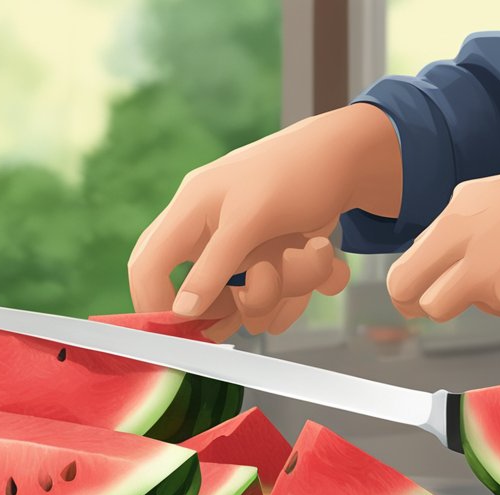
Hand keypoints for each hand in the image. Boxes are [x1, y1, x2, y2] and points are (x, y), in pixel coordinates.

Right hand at [127, 104, 402, 339]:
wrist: (352, 155)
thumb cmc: (298, 170)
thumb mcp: (251, 217)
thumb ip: (214, 265)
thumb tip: (181, 312)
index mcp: (189, 212)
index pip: (147, 267)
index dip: (155, 304)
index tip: (183, 334)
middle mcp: (209, 232)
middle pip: (200, 294)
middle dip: (236, 302)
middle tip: (259, 290)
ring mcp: (239, 249)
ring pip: (245, 299)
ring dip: (284, 289)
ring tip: (311, 250)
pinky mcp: (268, 259)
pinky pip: (276, 297)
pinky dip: (301, 290)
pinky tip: (320, 255)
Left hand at [386, 153, 499, 321]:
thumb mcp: (472, 197)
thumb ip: (438, 235)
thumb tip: (414, 268)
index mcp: (452, 230)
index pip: (401, 283)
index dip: (402, 296)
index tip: (409, 298)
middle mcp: (473, 264)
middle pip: (433, 308)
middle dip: (439, 304)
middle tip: (455, 290)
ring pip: (481, 308)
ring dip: (492, 292)